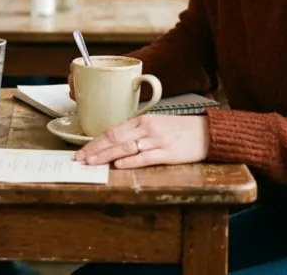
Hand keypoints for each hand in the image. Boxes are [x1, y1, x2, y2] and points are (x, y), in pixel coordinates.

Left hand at [75, 114, 209, 168]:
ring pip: (126, 148)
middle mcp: (147, 129)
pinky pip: (146, 157)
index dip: (95, 142)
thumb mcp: (156, 125)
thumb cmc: (180, 130)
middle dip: (95, 150)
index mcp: (142, 121)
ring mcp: (157, 141)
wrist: (207, 132)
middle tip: (80, 159)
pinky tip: (119, 165)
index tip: (81, 151)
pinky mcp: (169, 153)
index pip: (112, 131)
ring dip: (106, 156)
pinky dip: (131, 161)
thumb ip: (136, 132)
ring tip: (92, 162)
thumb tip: (114, 143)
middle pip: (115, 139)